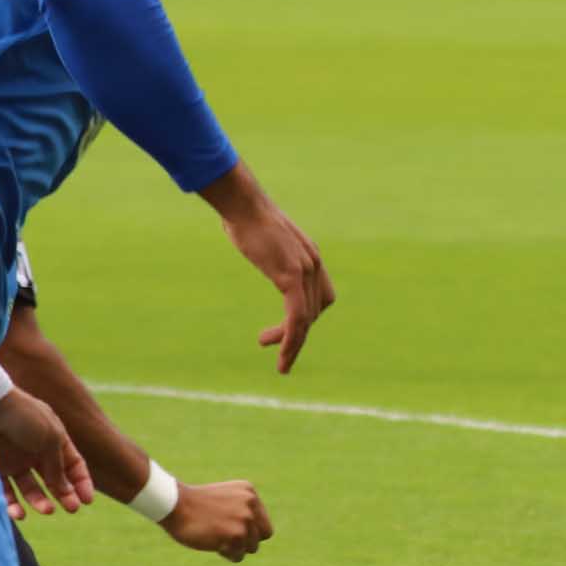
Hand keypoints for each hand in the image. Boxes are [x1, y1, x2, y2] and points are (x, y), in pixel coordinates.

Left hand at [0, 387, 93, 518]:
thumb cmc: (25, 416)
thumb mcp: (51, 439)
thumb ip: (58, 467)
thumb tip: (66, 492)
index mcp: (55, 441)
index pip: (74, 466)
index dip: (82, 483)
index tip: (87, 500)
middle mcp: (36, 453)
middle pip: (54, 481)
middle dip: (64, 496)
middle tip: (71, 509)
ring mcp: (15, 462)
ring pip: (31, 489)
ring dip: (40, 501)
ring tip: (47, 510)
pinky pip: (5, 492)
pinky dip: (12, 505)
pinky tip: (20, 512)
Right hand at [162, 478, 271, 560]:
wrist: (174, 505)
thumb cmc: (194, 505)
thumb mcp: (225, 499)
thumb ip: (242, 511)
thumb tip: (256, 536)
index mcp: (250, 494)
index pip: (263, 524)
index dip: (250, 533)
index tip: (233, 532)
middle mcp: (251, 505)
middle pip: (261, 537)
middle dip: (246, 542)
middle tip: (226, 538)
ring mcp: (244, 519)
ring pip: (250, 548)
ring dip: (234, 548)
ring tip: (216, 538)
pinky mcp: (235, 534)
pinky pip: (238, 555)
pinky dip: (226, 554)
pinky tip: (212, 543)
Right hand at [217, 186, 333, 373]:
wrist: (243, 203)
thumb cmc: (245, 218)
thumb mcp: (263, 239)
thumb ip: (269, 250)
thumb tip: (256, 246)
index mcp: (310, 257)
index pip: (322, 297)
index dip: (308, 317)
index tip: (286, 330)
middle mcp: (314, 265)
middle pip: (316, 310)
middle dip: (297, 334)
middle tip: (272, 347)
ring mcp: (305, 270)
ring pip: (307, 319)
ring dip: (294, 343)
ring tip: (281, 361)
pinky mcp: (291, 276)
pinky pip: (297, 316)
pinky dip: (291, 337)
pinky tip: (282, 351)